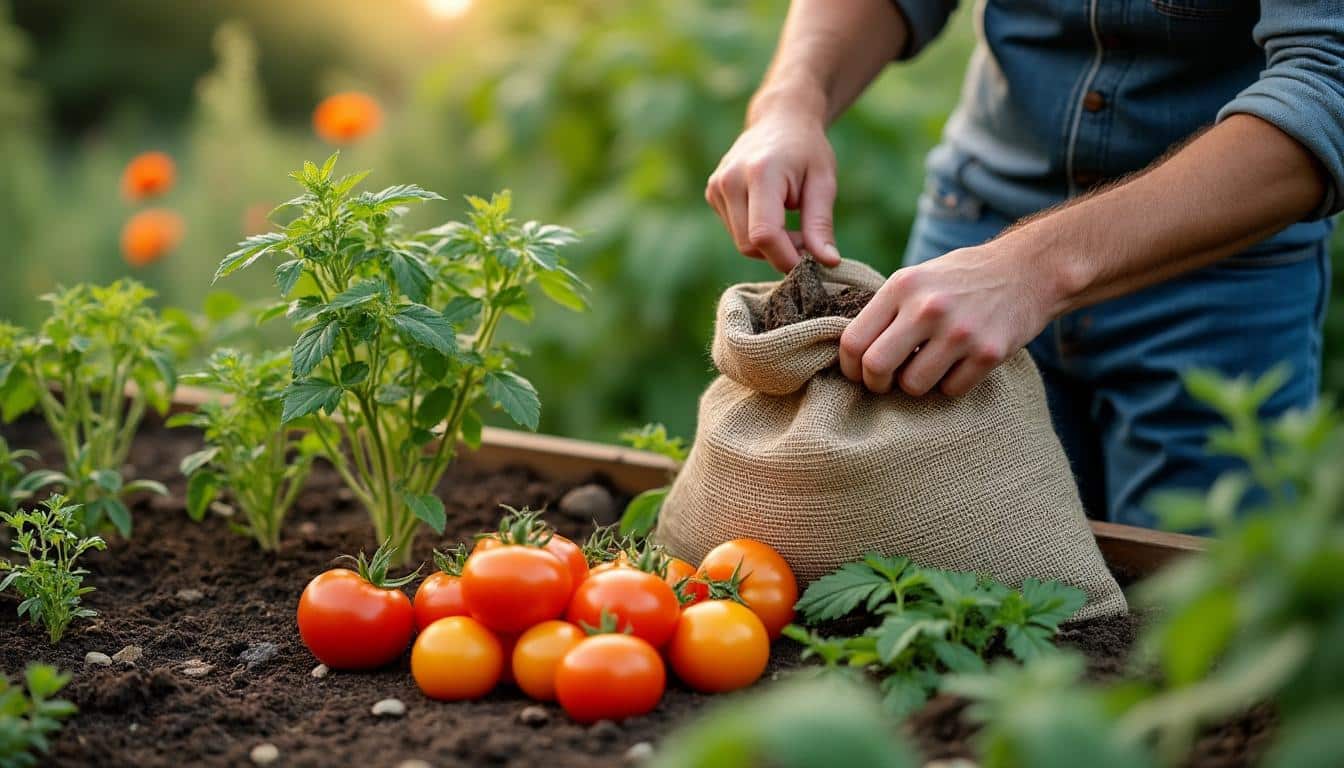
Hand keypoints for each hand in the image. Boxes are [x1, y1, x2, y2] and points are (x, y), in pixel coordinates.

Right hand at [705, 108, 841, 272]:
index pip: (764, 234)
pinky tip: (772, 213)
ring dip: (769, 245)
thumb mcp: (823, 182)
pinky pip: (735, 231)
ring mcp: (716, 186)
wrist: (779, 119)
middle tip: (806, 239)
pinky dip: (756, 234)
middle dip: (780, 253)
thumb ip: (820, 224)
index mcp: (760, 173)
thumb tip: (828, 263)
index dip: (786, 258)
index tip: (810, 263)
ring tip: (791, 223)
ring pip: (741, 242)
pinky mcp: (712, 193)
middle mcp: (730, 179)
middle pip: (749, 244)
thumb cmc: (807, 150)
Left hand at [838, 241, 1056, 396]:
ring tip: (927, 367)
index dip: (849, 367)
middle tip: (885, 382)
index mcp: (903, 287)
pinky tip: (958, 365)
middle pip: (876, 368)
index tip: (858, 372)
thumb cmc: (961, 279)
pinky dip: (950, 385)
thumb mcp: (916, 279)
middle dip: (876, 383)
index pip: (854, 341)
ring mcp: (960, 332)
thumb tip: (851, 355)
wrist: (1029, 270)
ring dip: (916, 385)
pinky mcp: (989, 353)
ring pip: (913, 386)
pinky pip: (951, 391)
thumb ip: (885, 311)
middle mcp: (928, 308)